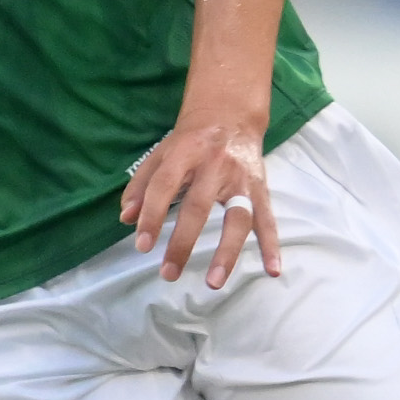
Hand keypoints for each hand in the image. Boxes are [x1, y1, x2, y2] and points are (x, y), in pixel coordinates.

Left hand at [118, 102, 283, 286]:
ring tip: (214, 282)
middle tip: (169, 273)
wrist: (230, 116)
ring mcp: (241, 179)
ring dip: (227, 253)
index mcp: (184, 154)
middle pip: (199, 207)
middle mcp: (214, 165)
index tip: (142, 246)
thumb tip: (126, 219)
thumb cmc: (188, 142)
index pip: (164, 187)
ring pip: (238, 218)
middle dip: (183, 243)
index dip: (152, 216)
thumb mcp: (159, 154)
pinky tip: (272, 269)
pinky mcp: (261, 189)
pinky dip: (272, 245)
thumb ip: (141, 185)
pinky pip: (268, 220)